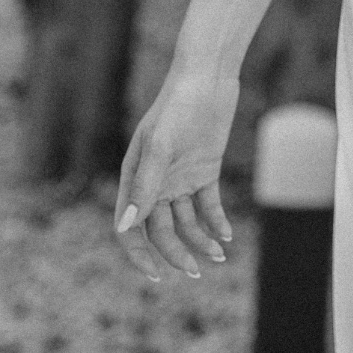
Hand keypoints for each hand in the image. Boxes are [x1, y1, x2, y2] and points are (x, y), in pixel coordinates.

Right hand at [114, 65, 239, 282]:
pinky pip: (208, 205)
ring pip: (187, 222)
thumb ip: (146, 186)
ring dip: (200, 241)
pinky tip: (226, 235)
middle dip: (177, 253)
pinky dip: (216, 222)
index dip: (140, 254)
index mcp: (135, 178)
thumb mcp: (161, 145)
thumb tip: (126, 227)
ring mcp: (181, 178)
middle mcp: (156, 183)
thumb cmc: (177, 105)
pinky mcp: (205, 171)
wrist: (208, 76)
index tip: (157, 276)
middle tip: (197, 271)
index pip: (130, 228)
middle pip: (162, 230)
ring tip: (219, 255)